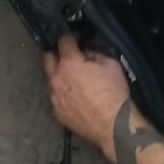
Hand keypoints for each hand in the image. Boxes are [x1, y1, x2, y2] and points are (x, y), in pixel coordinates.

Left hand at [43, 36, 130, 161]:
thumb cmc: (115, 95)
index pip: (63, 41)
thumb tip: (86, 53)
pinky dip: (63, 94)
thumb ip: (94, 54)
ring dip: (60, 76)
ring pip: (51, 80)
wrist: (115, 126)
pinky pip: (56, 98)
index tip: (76, 39)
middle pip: (48, 58)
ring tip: (75, 81)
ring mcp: (55, 97)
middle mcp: (57, 79)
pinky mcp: (57, 113)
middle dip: (58, 54)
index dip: (71, 37)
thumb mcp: (111, 65)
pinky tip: (76, 98)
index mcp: (70, 64)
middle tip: (70, 57)